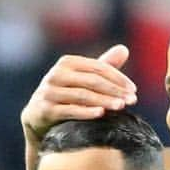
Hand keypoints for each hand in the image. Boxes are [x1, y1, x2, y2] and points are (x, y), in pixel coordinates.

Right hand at [21, 45, 137, 143]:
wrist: (36, 120)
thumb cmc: (64, 97)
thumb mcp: (82, 80)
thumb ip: (101, 67)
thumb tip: (125, 49)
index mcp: (67, 63)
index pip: (98, 68)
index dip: (118, 78)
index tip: (133, 90)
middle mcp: (57, 74)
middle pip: (92, 81)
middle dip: (114, 91)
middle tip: (132, 100)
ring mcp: (49, 91)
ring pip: (83, 95)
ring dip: (104, 101)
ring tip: (121, 107)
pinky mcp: (45, 109)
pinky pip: (69, 110)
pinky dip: (86, 112)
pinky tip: (101, 114)